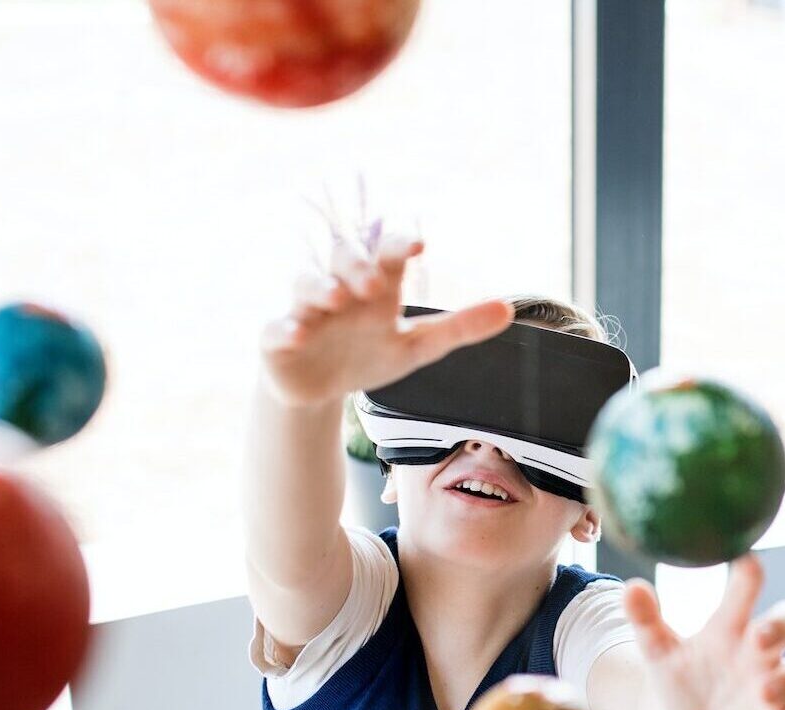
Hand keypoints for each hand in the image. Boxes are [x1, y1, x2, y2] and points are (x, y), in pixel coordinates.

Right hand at [259, 234, 511, 407]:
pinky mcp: (278, 338)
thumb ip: (460, 327)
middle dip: (358, 265)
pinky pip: (276, 328)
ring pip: (305, 284)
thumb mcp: (417, 347)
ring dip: (320, 286)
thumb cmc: (368, 354)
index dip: (399, 245)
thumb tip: (508, 309)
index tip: (420, 245)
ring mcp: (305, 311)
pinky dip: (285, 329)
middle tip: (376, 283)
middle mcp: (339, 290)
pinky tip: (297, 335)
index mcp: (375, 289)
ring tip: (337, 297)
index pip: (387, 255)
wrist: (320, 388)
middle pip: (342, 259)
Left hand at [622, 557, 784, 709]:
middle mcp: (763, 653)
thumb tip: (629, 586)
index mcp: (734, 627)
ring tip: (764, 692)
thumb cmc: (687, 682)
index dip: (749, 576)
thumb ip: (647, 621)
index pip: (748, 590)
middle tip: (759, 635)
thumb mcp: (663, 654)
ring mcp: (778, 689)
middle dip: (780, 623)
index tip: (746, 562)